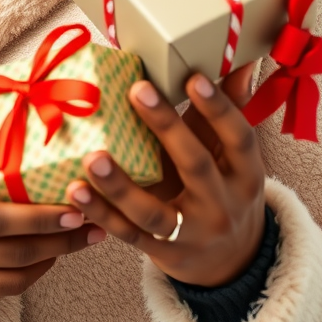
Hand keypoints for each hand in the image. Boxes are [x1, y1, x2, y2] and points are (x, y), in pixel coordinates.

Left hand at [65, 64, 264, 286]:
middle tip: (138, 90)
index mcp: (246, 175)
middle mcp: (221, 205)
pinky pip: (128, 233)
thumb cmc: (223, 188)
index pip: (239, 139)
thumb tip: (240, 58)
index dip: (219, 108)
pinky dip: (101, 214)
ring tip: (92, 156)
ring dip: (120, 185)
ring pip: (153, 211)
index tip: (194, 77)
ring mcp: (190, 234)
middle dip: (167, 128)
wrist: (230, 263)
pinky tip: (74, 191)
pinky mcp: (161, 252)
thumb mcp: (233, 156)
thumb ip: (229, 109)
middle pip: (196, 166)